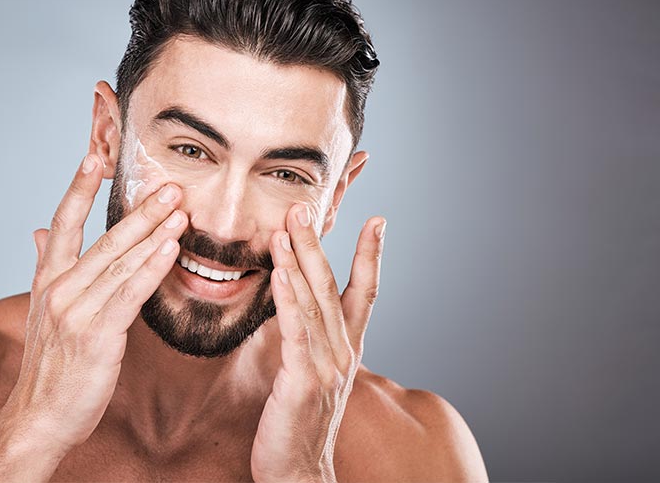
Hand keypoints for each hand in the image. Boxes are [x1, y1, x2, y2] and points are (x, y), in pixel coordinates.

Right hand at [0, 153, 188, 480]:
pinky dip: (150, 268)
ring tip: (180, 210)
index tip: (94, 155)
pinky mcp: (95, 334)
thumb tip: (39, 232)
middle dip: (141, 210)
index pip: (63, 222)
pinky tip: (170, 250)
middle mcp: (58, 289)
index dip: (77, 187)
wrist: (37, 417)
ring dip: (154, 233)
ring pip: (120, 262)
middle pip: (104, 238)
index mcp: (47, 280)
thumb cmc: (48, 368)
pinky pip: (128, 294)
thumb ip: (45, 267)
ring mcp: (75, 310)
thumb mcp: (41, 312)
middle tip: (170, 184)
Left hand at [252, 204, 385, 482]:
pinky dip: (290, 298)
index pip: (364, 293)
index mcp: (347, 350)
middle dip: (319, 243)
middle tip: (305, 205)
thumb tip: (301, 311)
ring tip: (287, 225)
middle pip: (333, 286)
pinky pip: (297, 330)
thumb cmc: (297, 426)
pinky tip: (281, 272)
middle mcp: (343, 353)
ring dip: (300, 260)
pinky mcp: (303, 380)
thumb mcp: (311, 377)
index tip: (378, 220)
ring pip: (314, 301)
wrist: (299, 472)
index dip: (371, 256)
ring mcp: (327, 366)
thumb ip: (311, 343)